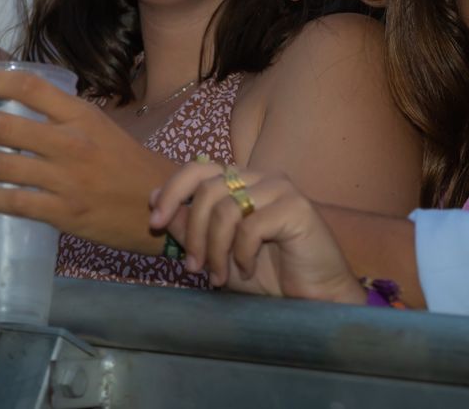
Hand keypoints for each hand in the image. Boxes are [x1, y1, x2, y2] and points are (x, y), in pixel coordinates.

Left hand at [0, 70, 178, 254]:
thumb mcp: (99, 126)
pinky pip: (12, 202)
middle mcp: (69, 142)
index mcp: (80, 115)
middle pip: (0, 126)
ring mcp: (65, 179)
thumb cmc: (126, 162)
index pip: (27, 87)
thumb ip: (62, 117)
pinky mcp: (62, 212)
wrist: (160, 203)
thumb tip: (17, 109)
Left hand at [148, 162, 363, 303]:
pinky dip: (242, 254)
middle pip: (207, 189)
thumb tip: (155, 197)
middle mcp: (261, 178)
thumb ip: (192, 227)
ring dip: (215, 250)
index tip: (155, 221)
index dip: (172, 191)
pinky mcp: (296, 207)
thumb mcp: (218, 255)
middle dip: (193, 233)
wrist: (313, 299)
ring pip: (226, 208)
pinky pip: (251, 226)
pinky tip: (249, 270)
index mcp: (242, 183)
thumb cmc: (269, 276)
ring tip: (219, 278)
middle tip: (192, 268)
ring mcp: (280, 189)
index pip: (198, 169)